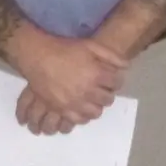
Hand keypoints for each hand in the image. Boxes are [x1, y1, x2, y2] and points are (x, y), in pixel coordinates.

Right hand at [9, 31, 127, 128]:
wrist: (39, 57)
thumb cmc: (66, 49)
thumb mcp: (91, 46)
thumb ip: (111, 56)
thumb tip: (126, 66)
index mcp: (96, 74)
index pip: (116, 83)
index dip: (116, 81)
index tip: (112, 80)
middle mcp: (87, 91)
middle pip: (107, 100)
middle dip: (108, 94)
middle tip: (103, 90)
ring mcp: (74, 102)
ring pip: (95, 112)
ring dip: (97, 106)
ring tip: (93, 100)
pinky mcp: (61, 109)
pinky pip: (78, 120)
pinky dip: (83, 115)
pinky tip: (82, 107)